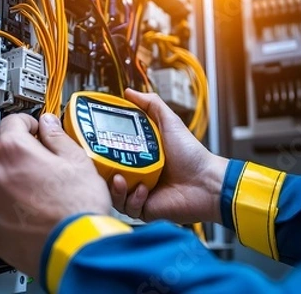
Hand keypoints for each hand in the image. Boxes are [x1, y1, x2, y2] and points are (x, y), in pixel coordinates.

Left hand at [0, 113, 110, 277]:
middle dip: (20, 155)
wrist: (74, 251)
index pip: (12, 122)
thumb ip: (57, 137)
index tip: (35, 130)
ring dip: (11, 181)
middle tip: (43, 167)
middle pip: (2, 152)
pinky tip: (30, 213)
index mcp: (13, 151)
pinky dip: (6, 206)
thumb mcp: (77, 161)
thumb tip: (48, 124)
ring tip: (39, 195)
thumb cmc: (78, 209)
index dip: (28, 124)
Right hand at [110, 89, 228, 223]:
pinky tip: (143, 190)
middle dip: (102, 171)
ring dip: (115, 187)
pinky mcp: (144, 209)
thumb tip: (130, 92)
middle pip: (108, 174)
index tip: (93, 145)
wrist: (207, 182)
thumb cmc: (192, 155)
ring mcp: (139, 192)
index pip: (110, 153)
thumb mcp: (169, 122)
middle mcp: (137, 173)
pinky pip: (128, 207)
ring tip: (120, 179)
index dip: (100, 151)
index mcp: (138, 154)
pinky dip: (132, 198)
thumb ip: (151, 105)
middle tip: (102, 164)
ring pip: (114, 193)